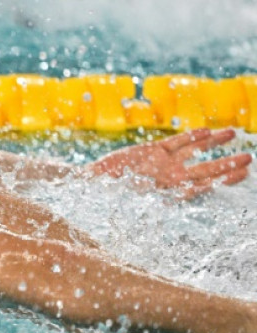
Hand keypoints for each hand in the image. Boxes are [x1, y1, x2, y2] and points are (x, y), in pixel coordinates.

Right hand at [89, 128, 252, 199]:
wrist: (91, 185)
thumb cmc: (111, 197)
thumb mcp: (135, 201)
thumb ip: (159, 199)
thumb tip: (189, 194)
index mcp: (168, 195)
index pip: (203, 187)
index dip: (223, 180)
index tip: (242, 174)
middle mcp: (170, 179)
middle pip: (206, 170)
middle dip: (228, 164)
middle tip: (249, 159)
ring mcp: (161, 164)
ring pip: (194, 152)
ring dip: (214, 144)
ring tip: (233, 133)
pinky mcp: (151, 151)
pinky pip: (174, 143)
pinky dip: (189, 137)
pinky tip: (206, 131)